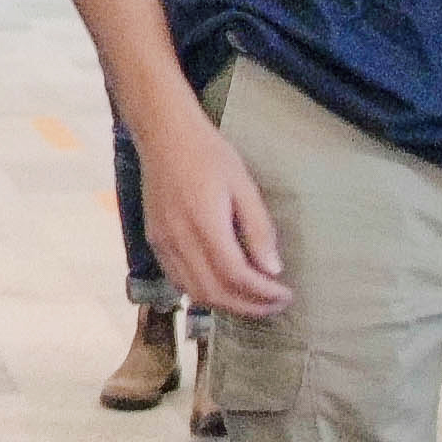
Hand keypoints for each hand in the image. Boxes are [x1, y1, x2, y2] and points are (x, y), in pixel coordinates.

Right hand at [133, 114, 289, 317]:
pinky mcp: (155, 242)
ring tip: (254, 302)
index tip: (287, 295)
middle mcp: (179, 241)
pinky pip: (178, 280)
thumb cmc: (209, 154)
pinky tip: (223, 287)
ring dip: (226, 305)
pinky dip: (203, 292)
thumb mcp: (243, 184)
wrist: (163, 135)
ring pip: (194, 293)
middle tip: (276, 305)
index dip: (263, 293)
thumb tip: (273, 270)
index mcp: (205, 224)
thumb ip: (258, 229)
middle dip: (249, 306)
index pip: (236, 276)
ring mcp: (163, 244)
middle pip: (215, 292)